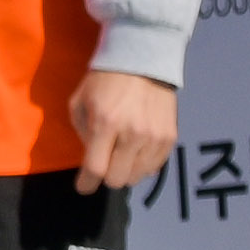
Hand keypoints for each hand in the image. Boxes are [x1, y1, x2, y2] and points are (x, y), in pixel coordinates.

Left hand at [69, 66, 178, 197]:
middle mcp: (132, 134)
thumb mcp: (80, 102)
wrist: (142, 62)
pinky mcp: (170, 138)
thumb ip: (82, 133)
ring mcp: (154, 137)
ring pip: (136, 176)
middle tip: (103, 164)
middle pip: (117, 178)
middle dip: (106, 176)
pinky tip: (136, 151)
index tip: (84, 187)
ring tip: (120, 154)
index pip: (96, 168)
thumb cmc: (103, 81)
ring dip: (125, 171)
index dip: (87, 183)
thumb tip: (90, 160)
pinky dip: (142, 165)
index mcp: (104, 123)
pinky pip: (154, 167)